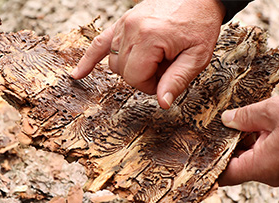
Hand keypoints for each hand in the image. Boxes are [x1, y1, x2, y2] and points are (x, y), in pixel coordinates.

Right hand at [71, 0, 224, 108]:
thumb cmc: (200, 23)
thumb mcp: (197, 56)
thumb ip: (177, 80)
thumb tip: (162, 103)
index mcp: (150, 38)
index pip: (134, 77)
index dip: (149, 86)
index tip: (163, 80)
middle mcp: (132, 29)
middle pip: (123, 71)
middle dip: (141, 77)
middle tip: (162, 70)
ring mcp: (124, 24)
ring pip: (113, 61)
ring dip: (130, 68)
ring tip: (152, 60)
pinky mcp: (122, 22)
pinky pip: (99, 43)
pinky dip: (89, 59)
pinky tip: (78, 74)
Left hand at [219, 95, 278, 186]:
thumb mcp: (272, 111)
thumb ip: (244, 116)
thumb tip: (227, 119)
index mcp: (261, 166)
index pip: (225, 175)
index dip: (211, 163)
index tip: (200, 150)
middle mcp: (270, 174)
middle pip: (236, 165)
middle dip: (226, 146)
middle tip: (216, 128)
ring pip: (250, 159)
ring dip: (243, 142)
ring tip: (238, 122)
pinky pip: (264, 157)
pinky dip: (256, 143)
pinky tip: (256, 126)